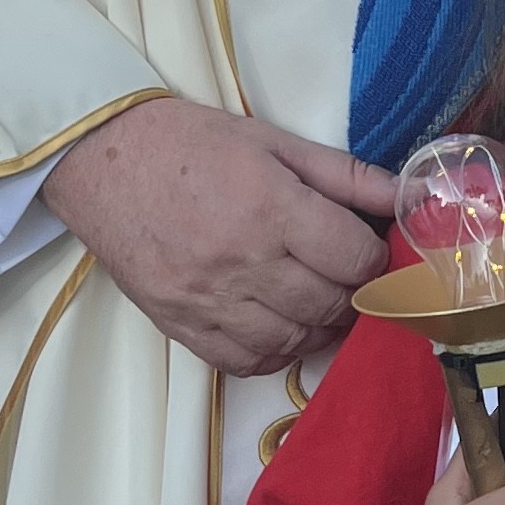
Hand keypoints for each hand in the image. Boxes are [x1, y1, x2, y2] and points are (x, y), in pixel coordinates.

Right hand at [44, 95, 394, 374]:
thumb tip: (404, 196)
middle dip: (354, 294)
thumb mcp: (272, 141)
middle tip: (350, 277)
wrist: (100, 160)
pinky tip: (280, 325)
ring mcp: (208, 300)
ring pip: (295, 340)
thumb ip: (343, 174)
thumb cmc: (189, 144)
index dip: (374, 257)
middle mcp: (242, 261)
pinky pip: (246, 362)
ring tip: (318, 300)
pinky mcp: (180, 325)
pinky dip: (275, 351)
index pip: (354, 259)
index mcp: (271, 207)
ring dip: (319, 326)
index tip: (368, 248)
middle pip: (330, 304)